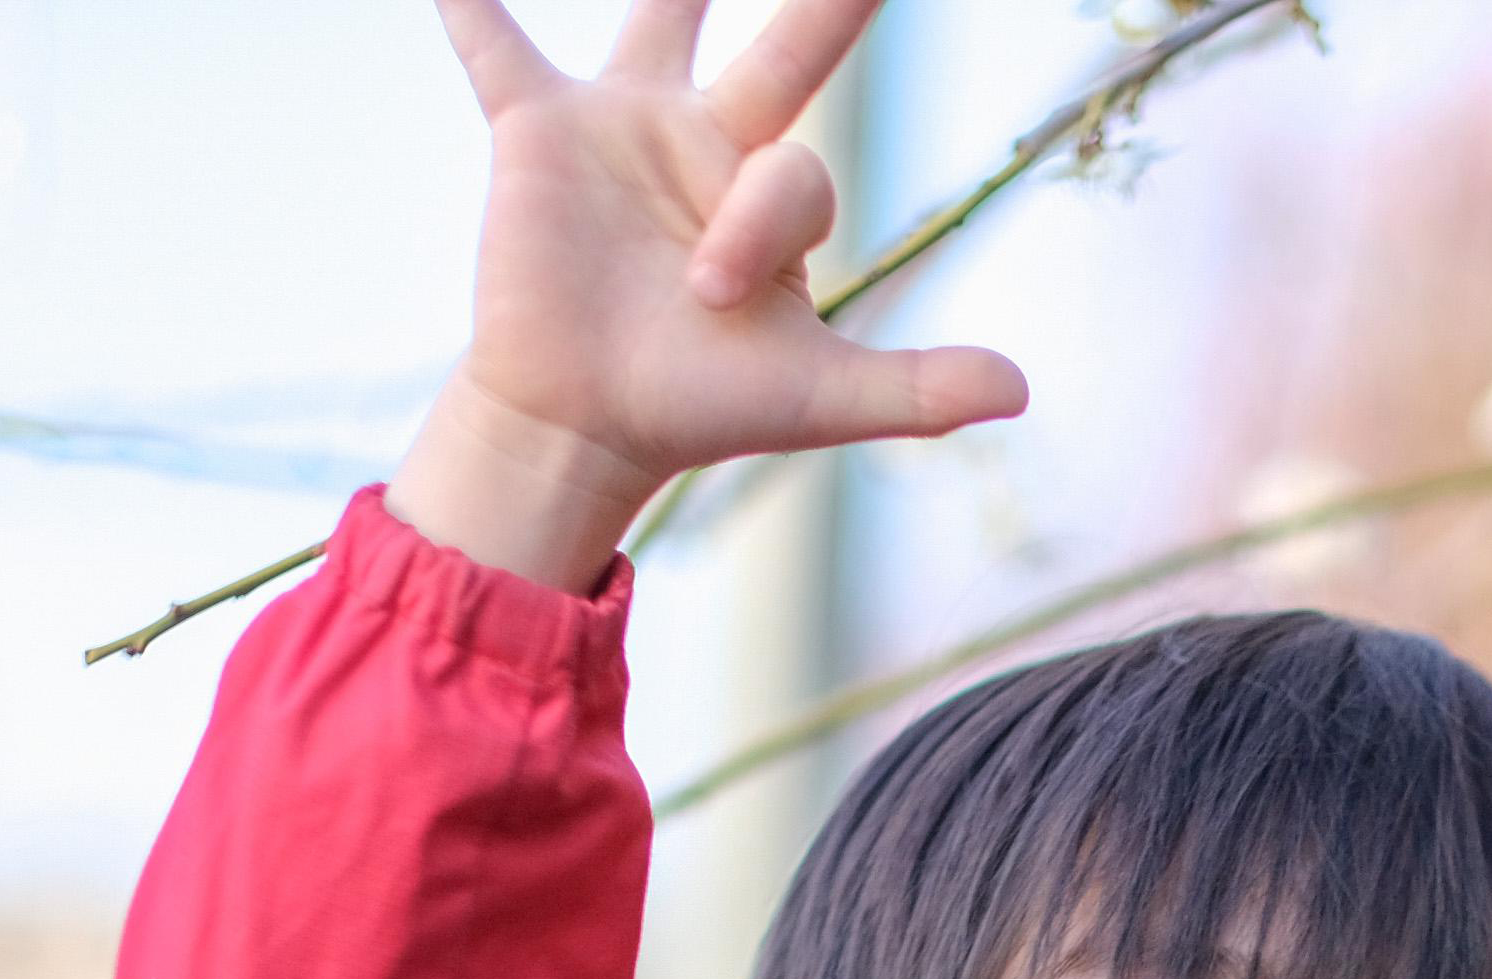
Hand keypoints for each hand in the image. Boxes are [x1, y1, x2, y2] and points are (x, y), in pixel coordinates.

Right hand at [388, 0, 1031, 590]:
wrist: (590, 423)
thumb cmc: (704, 405)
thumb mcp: (821, 398)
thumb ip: (920, 388)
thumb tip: (1024, 394)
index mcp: (778, 191)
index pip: (796, 173)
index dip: (759, 224)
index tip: (713, 294)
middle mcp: (711, 138)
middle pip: (789, 51)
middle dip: (830, 7)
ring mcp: (624, 124)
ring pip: (662, 14)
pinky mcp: (538, 134)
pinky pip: (495, 48)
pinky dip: (467, 2)